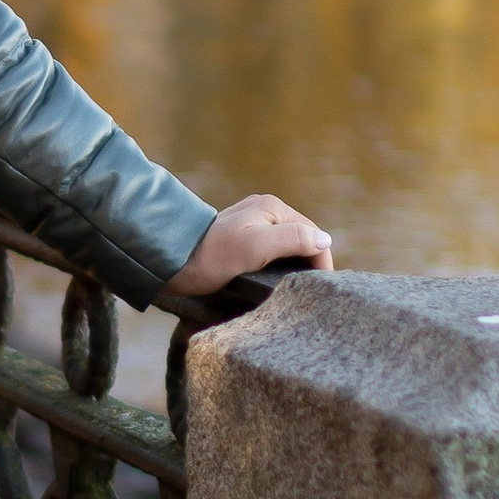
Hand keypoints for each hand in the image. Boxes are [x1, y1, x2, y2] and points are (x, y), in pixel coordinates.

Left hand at [164, 193, 333, 300]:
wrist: (174, 262)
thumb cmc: (214, 256)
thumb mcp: (257, 246)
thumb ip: (293, 239)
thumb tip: (324, 240)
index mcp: (272, 207)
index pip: (312, 232)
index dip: (321, 259)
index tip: (321, 287)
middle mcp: (265, 210)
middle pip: (301, 237)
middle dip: (309, 261)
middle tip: (311, 291)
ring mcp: (253, 223)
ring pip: (287, 245)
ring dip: (295, 264)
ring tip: (297, 289)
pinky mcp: (242, 237)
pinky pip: (271, 250)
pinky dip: (279, 264)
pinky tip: (277, 281)